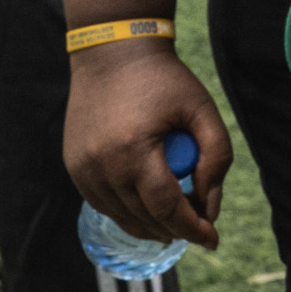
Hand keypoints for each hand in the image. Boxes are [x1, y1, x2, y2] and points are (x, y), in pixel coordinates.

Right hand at [63, 41, 231, 248]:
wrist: (111, 51)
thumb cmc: (163, 79)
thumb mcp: (202, 110)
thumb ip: (216, 159)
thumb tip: (209, 206)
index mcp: (134, 150)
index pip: (166, 208)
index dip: (192, 229)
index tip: (212, 240)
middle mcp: (102, 164)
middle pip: (145, 217)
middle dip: (177, 228)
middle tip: (199, 224)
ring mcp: (82, 166)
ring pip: (122, 216)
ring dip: (151, 224)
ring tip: (174, 220)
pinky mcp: (74, 164)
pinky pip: (102, 204)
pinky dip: (126, 211)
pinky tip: (145, 207)